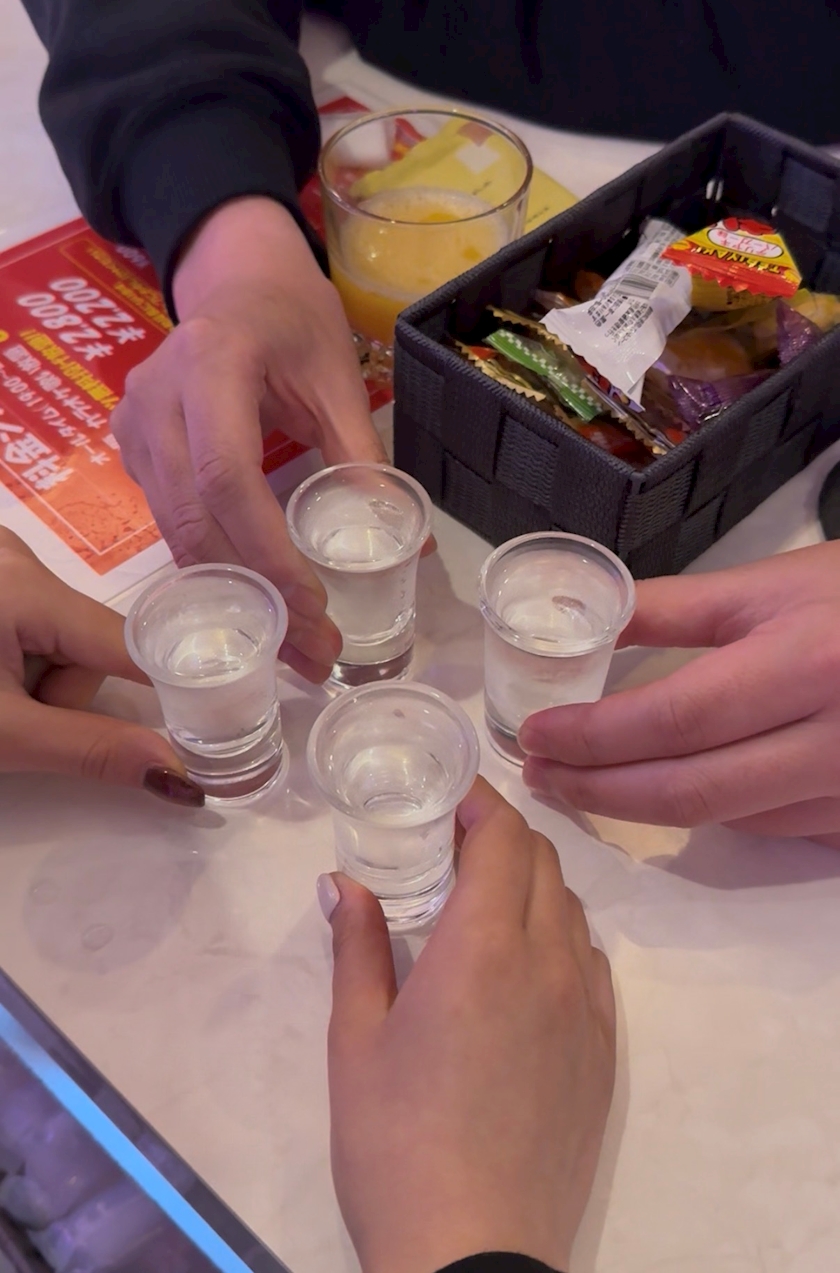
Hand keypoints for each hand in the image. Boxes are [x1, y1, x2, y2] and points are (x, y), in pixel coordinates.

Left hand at [0, 529, 202, 805]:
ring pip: (61, 637)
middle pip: (89, 644)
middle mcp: (19, 556)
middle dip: (62, 693)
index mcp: (28, 585)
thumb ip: (92, 751)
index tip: (205, 723)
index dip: (162, 687)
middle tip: (13, 719)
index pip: (126, 645)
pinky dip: (19, 659)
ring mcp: (1, 563)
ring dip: (39, 680)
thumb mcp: (4, 736)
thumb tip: (183, 781)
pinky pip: (34, 622)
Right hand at [111, 196, 387, 683]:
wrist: (235, 279)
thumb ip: (363, 455)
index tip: (314, 607)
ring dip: (234, 597)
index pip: (228, 475)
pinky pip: (169, 523)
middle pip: (195, 517)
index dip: (266, 550)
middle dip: (255, 594)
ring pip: (175, 531)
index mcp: (212, 363)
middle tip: (310, 656)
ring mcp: (135, 422)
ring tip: (293, 649)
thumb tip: (406, 541)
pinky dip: (214, 569)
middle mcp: (157, 396)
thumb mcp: (338, 376)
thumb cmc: (292, 318)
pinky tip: (257, 607)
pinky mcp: (133, 447)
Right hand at [319, 777, 614, 1272]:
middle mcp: (549, 961)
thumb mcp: (355, 1038)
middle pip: (544, 862)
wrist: (472, 1251)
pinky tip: (522, 964)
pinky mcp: (604, 1050)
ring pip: (572, 908)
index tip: (448, 794)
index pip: (504, 838)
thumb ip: (357, 945)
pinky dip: (559, 934)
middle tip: (451, 845)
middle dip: (502, 836)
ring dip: (533, 884)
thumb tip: (342, 880)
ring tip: (482, 902)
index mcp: (484, 947)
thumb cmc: (393, 1140)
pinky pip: (591, 961)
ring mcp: (587, 1007)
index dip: (480, 802)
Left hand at [520, 542, 839, 847]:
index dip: (596, 736)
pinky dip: (709, 813)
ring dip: (641, 808)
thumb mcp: (777, 584)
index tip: (535, 735)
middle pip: (691, 790)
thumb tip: (592, 619)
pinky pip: (771, 828)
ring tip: (582, 781)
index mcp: (805, 665)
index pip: (678, 718)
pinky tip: (668, 790)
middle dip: (598, 789)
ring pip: (727, 820)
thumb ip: (680, 607)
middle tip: (539, 775)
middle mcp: (831, 742)